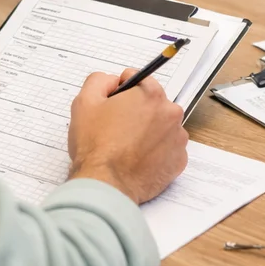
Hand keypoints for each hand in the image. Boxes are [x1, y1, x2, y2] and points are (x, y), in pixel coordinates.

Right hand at [66, 69, 187, 204]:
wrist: (106, 185)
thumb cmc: (95, 146)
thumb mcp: (84, 102)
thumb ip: (99, 80)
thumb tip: (113, 81)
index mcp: (150, 94)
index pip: (138, 80)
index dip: (121, 92)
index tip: (113, 107)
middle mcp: (170, 113)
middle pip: (152, 104)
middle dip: (136, 112)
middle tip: (117, 129)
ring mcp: (178, 138)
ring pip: (161, 126)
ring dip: (148, 132)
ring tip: (127, 147)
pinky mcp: (179, 160)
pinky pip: (168, 149)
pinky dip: (156, 152)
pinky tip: (138, 160)